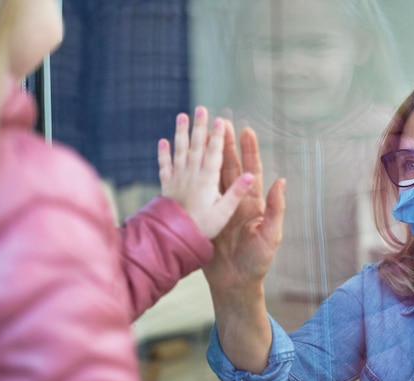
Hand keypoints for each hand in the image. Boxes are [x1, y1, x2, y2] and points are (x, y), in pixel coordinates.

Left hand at [158, 106, 253, 238]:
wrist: (173, 238)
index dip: (218, 136)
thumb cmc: (202, 228)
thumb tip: (251, 176)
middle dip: (200, 126)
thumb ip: (236, 193)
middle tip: (201, 108)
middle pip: (196, 146)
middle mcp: (192, 175)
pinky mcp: (167, 187)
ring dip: (181, 133)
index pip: (214, 153)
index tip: (221, 120)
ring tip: (181, 116)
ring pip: (180, 151)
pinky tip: (162, 142)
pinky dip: (163, 154)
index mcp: (207, 180)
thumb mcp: (223, 213)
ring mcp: (178, 179)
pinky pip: (165, 167)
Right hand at [201, 120, 284, 372]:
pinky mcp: (206, 218)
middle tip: (220, 123)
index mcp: (253, 204)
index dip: (249, 151)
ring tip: (202, 137)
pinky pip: (199, 195)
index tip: (246, 130)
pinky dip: (193, 180)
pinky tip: (184, 167)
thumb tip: (281, 181)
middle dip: (225, 146)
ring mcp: (219, 209)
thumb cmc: (256, 262)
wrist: (234, 284)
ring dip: (208, 157)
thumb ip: (276, 210)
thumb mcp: (270, 236)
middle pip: (230, 168)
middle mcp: (236, 202)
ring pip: (213, 178)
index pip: (251, 171)